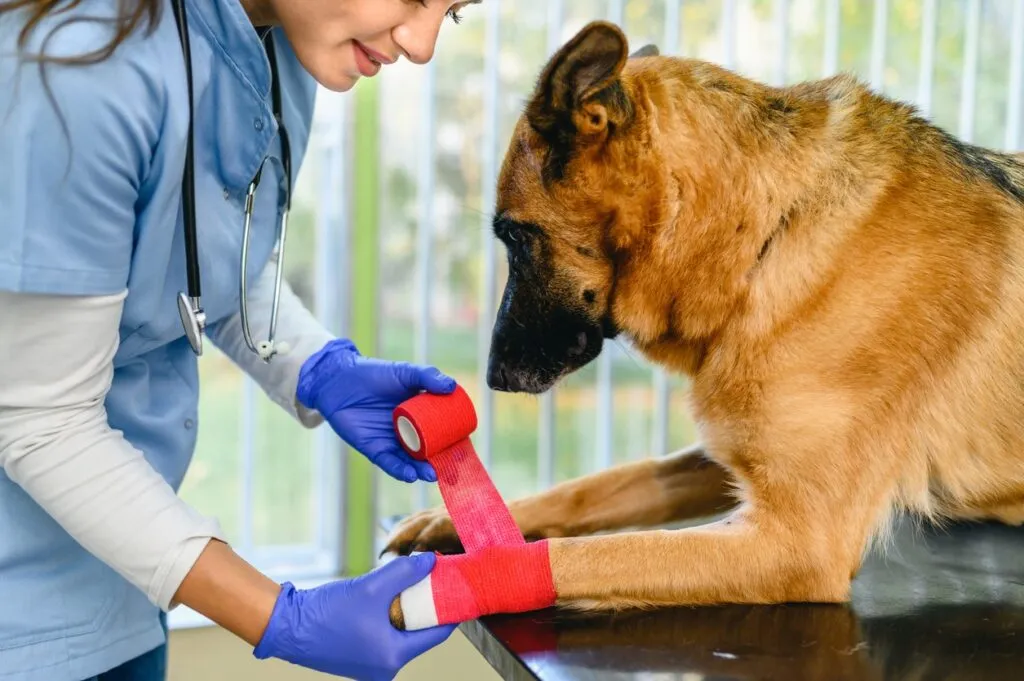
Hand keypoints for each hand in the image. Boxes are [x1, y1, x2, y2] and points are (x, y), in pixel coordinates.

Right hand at [253, 553, 455, 680]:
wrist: (286, 625)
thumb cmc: (326, 612)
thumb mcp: (371, 587)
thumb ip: (405, 572)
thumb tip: (432, 561)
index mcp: (392, 657)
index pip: (437, 632)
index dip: (448, 606)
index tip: (456, 585)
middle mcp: (384, 668)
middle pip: (419, 633)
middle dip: (425, 604)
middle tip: (431, 578)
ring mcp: (370, 666)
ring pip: (402, 633)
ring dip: (405, 609)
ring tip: (406, 583)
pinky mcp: (358, 658)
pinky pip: (384, 635)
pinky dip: (389, 617)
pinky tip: (384, 597)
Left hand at [297, 338, 455, 481]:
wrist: (340, 379)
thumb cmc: (374, 374)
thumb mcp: (405, 372)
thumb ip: (428, 376)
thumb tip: (452, 387)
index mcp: (420, 415)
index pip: (441, 432)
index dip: (453, 442)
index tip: (464, 448)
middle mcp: (408, 432)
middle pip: (429, 451)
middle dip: (441, 463)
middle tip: (454, 471)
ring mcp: (392, 441)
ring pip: (410, 461)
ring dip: (422, 470)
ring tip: (432, 474)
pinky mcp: (374, 449)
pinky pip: (389, 463)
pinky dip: (400, 470)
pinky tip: (411, 475)